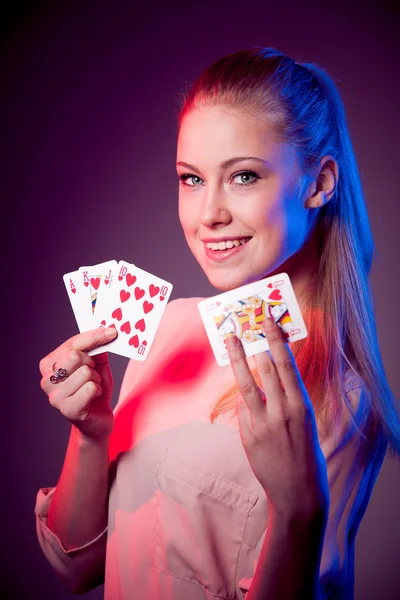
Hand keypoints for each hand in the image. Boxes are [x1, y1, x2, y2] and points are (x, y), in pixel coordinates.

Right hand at [39, 327, 117, 441]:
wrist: (97, 420)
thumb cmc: (94, 389)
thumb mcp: (97, 364)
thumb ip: (98, 348)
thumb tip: (106, 330)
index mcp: (49, 365)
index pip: (72, 343)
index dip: (94, 336)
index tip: (112, 331)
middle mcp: (46, 380)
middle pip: (75, 356)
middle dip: (92, 363)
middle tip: (93, 373)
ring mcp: (55, 396)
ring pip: (85, 372)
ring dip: (96, 379)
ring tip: (92, 387)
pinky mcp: (67, 409)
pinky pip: (90, 388)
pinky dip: (97, 390)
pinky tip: (93, 398)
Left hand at [225, 317, 328, 524]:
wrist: (299, 492)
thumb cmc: (306, 454)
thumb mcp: (305, 422)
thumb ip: (287, 400)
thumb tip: (267, 379)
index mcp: (302, 406)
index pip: (287, 366)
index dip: (276, 341)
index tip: (269, 322)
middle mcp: (283, 412)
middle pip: (266, 370)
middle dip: (255, 344)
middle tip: (246, 324)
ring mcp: (264, 424)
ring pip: (247, 385)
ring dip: (238, 360)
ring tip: (231, 340)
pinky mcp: (249, 436)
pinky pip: (242, 409)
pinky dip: (241, 397)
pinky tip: (240, 388)